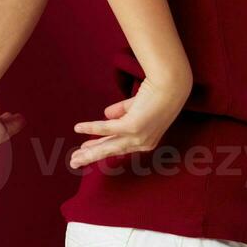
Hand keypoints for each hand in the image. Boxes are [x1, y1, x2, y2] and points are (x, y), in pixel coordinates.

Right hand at [68, 76, 187, 169]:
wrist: (171, 85)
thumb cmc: (158, 92)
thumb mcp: (137, 105)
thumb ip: (122, 111)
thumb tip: (106, 114)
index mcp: (146, 141)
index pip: (118, 146)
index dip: (101, 146)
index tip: (86, 149)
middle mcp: (143, 143)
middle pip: (111, 151)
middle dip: (92, 157)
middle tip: (74, 162)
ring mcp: (138, 136)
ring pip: (108, 146)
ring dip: (90, 152)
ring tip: (75, 157)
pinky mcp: (133, 127)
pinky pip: (107, 128)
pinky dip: (91, 128)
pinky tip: (78, 128)